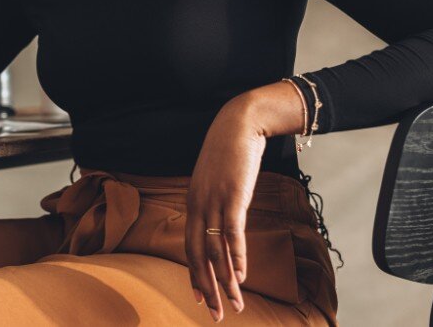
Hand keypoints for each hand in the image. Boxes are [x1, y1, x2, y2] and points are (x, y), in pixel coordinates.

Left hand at [185, 96, 267, 321]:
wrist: (238, 124)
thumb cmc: (229, 153)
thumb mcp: (217, 181)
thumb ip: (215, 201)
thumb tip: (222, 220)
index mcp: (193, 204)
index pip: (189, 247)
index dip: (194, 275)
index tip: (200, 298)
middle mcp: (198, 206)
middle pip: (197, 255)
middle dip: (207, 288)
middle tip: (216, 314)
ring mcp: (214, 202)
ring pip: (215, 250)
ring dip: (226, 280)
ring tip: (235, 304)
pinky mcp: (232, 196)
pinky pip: (232, 233)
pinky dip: (236, 256)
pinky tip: (242, 276)